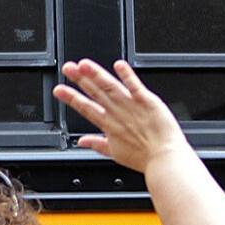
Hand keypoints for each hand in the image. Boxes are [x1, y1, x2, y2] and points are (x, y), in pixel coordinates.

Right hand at [52, 59, 188, 172]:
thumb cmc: (145, 158)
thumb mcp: (115, 154)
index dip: (71, 98)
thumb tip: (81, 142)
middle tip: (68, 68)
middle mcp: (118, 113)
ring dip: (96, 74)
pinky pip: (135, 86)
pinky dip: (127, 75)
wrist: (165, 160)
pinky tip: (118, 65)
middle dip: (80, 80)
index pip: (85, 108)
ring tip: (84, 64)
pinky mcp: (147, 101)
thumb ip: (96, 144)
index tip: (59, 89)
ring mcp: (132, 106)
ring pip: (110, 86)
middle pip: (95, 93)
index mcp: (109, 125)